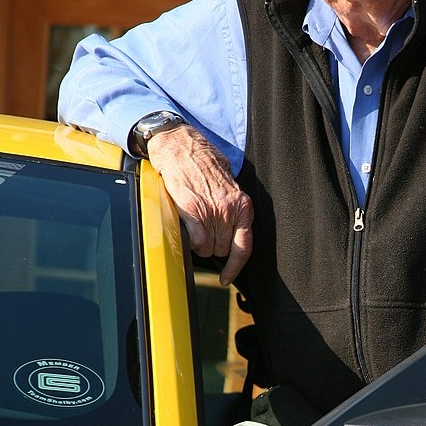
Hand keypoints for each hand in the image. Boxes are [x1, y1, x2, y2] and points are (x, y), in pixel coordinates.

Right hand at [146, 124, 252, 285]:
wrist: (181, 147)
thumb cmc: (204, 164)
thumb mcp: (229, 186)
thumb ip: (233, 209)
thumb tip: (232, 233)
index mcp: (243, 205)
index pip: (244, 246)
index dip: (235, 266)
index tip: (227, 278)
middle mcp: (230, 210)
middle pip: (223, 250)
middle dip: (214, 247)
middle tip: (205, 231)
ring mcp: (211, 211)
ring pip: (207, 249)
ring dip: (200, 244)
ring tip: (195, 225)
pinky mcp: (191, 211)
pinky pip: (195, 242)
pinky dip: (190, 241)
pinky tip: (187, 228)